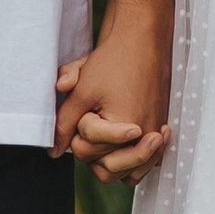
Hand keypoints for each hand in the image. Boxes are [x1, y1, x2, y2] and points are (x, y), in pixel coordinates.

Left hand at [54, 24, 172, 181]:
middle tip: (94, 122)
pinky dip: (132, 161)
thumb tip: (53, 152)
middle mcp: (147, 139)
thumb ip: (65, 123)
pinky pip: (145, 165)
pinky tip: (123, 141)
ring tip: (106, 138)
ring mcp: (157, 138)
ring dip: (112, 161)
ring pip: (127, 174)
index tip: (90, 106)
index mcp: (127, 131)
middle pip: (106, 170)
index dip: (80, 128)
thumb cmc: (113, 61)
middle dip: (93, 150)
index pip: (87, 151)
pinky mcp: (161, 132)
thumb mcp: (82, 91)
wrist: (142, 40)